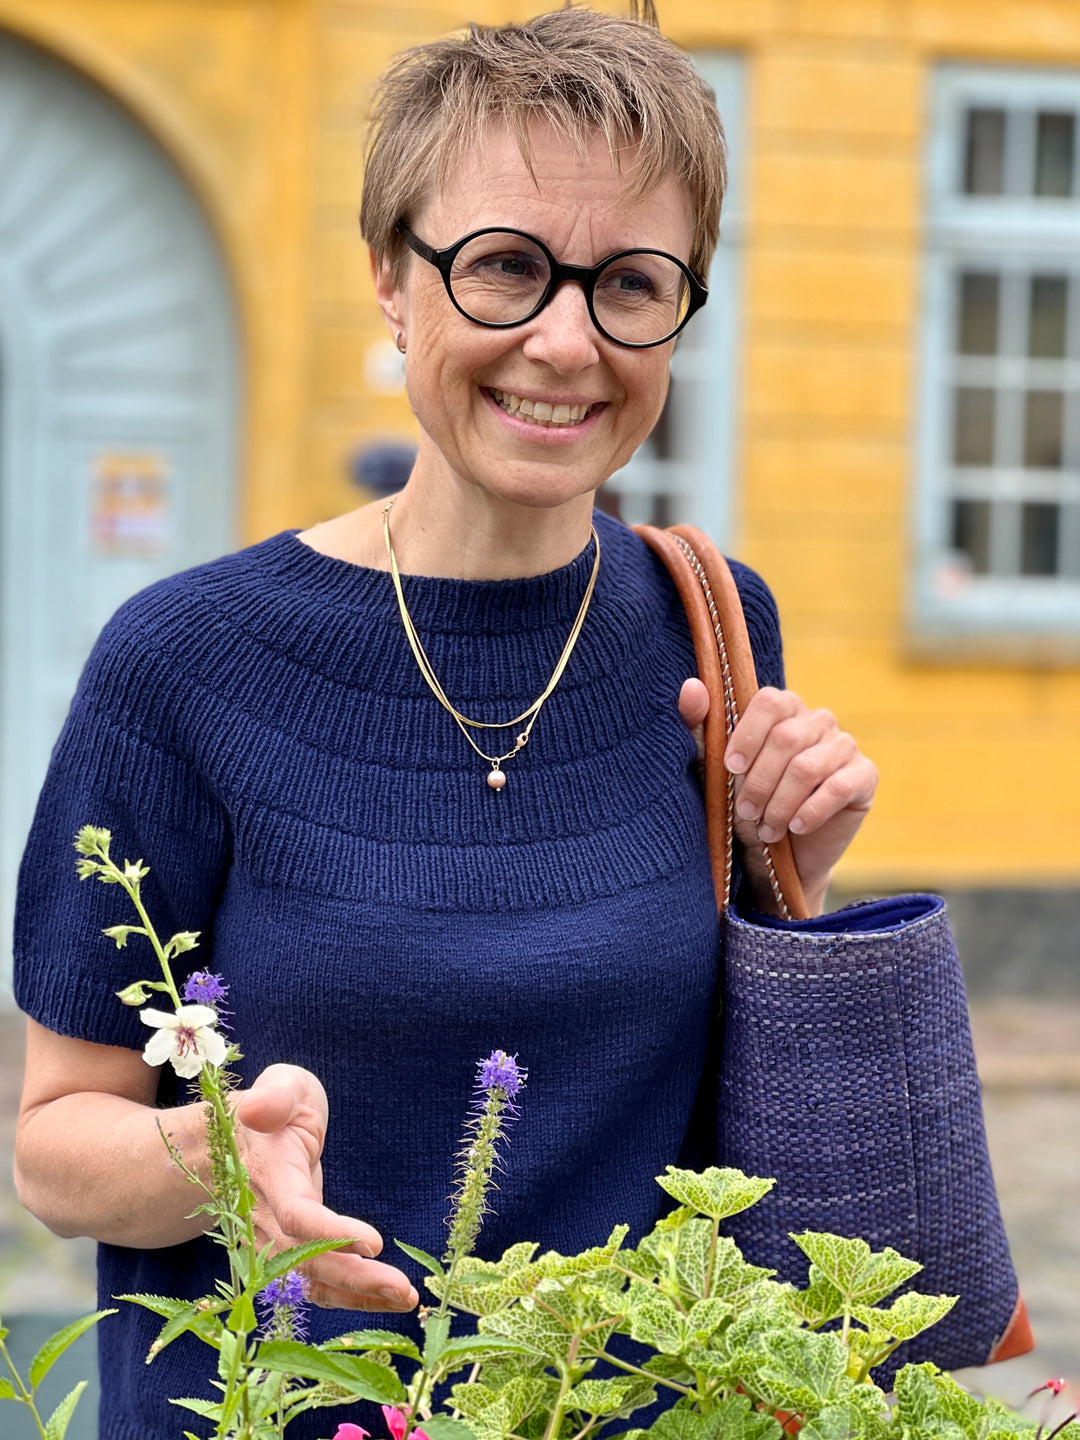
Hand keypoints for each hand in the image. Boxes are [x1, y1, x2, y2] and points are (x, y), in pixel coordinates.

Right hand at [236, 1064, 417, 1311]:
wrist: (243, 1139)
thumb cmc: (277, 1106)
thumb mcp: (282, 1085)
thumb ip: (274, 1096)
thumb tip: (257, 1109)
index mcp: (267, 1175)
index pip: (296, 1213)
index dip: (332, 1233)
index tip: (374, 1243)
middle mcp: (264, 1218)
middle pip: (307, 1260)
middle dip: (356, 1277)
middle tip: (403, 1289)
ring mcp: (272, 1241)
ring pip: (312, 1280)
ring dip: (357, 1295)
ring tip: (405, 1298)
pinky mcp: (288, 1251)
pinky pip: (315, 1283)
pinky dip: (348, 1296)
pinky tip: (385, 1299)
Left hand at [678, 678, 877, 914]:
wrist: (778, 855)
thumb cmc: (746, 804)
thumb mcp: (715, 770)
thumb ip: (700, 728)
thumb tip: (690, 688)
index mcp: (783, 708)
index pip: (769, 702)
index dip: (747, 735)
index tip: (730, 768)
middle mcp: (817, 719)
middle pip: (786, 738)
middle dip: (759, 781)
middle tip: (745, 812)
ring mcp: (844, 745)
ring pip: (808, 767)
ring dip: (780, 803)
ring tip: (766, 828)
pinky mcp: (865, 776)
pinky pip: (839, 787)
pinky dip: (811, 811)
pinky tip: (796, 827)